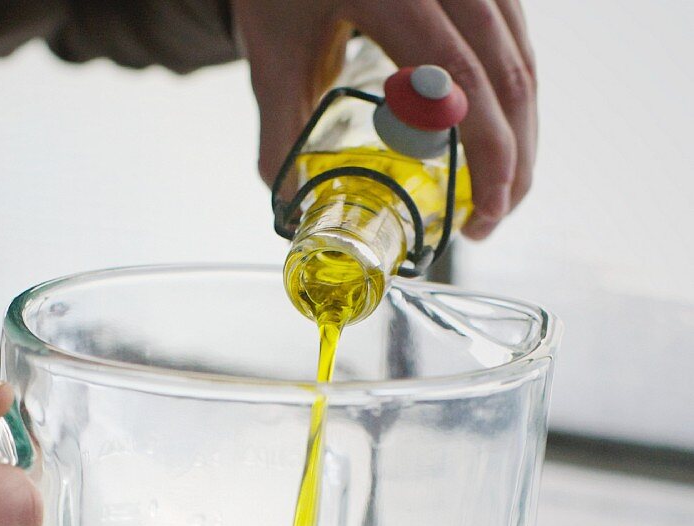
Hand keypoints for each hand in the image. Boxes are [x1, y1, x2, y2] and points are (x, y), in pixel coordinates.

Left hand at [233, 0, 536, 238]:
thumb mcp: (272, 60)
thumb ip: (280, 134)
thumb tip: (293, 205)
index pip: (460, 81)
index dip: (488, 154)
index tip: (484, 214)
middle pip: (510, 74)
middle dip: (515, 159)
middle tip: (492, 219)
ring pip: (522, 55)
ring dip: (521, 130)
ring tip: (498, 190)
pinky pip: (512, 36)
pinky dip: (510, 94)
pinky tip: (496, 137)